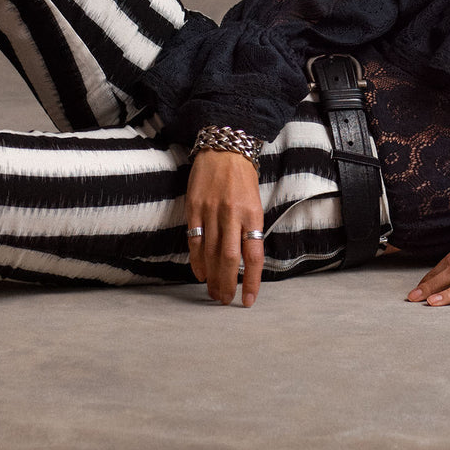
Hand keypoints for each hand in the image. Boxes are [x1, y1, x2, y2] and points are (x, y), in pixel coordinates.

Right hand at [185, 151, 264, 306]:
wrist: (224, 149)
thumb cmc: (243, 177)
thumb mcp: (255, 202)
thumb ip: (250, 229)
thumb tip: (246, 260)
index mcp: (252, 214)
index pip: (253, 256)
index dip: (251, 281)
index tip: (247, 300)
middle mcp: (232, 215)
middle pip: (229, 259)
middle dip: (227, 284)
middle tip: (225, 300)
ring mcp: (211, 212)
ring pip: (210, 254)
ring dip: (212, 277)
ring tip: (213, 292)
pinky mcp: (194, 209)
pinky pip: (195, 241)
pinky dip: (197, 261)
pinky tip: (200, 273)